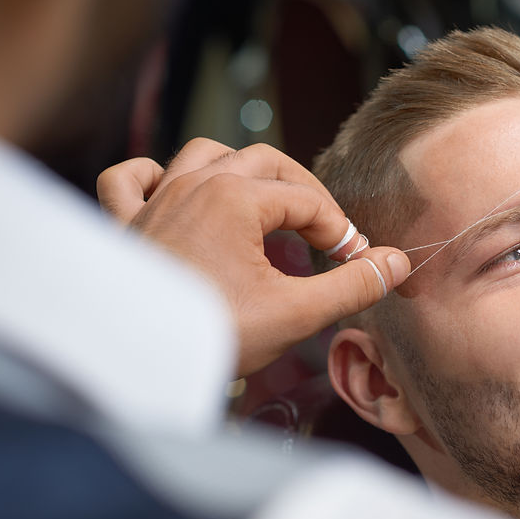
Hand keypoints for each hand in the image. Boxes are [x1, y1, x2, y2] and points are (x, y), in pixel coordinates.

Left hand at [97, 138, 410, 376]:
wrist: (135, 365)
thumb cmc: (213, 336)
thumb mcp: (295, 314)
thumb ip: (351, 285)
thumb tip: (397, 263)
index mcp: (236, 197)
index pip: (307, 201)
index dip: (340, 231)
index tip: (357, 262)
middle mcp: (192, 184)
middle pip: (264, 162)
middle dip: (302, 191)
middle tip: (325, 231)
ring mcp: (152, 201)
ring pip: (202, 153)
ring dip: (238, 169)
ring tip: (261, 201)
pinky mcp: (122, 225)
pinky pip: (127, 179)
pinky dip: (150, 175)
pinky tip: (169, 188)